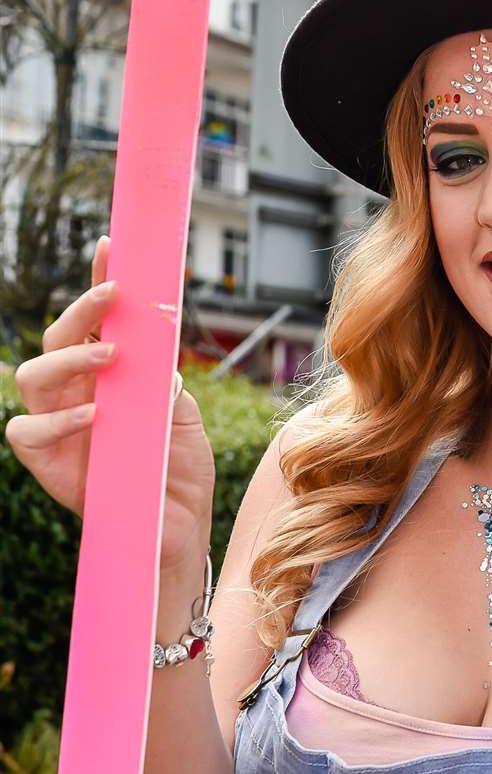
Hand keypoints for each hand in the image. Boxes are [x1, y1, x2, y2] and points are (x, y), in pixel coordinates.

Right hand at [5, 234, 216, 570]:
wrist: (179, 525)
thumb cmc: (179, 467)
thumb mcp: (183, 413)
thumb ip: (165, 377)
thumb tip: (155, 345)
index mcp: (107, 374)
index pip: (96, 320)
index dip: (99, 282)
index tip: (113, 247)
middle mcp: (76, 392)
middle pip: (56, 337)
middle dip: (81, 309)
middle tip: (114, 298)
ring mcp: (56, 425)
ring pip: (32, 375)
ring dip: (68, 356)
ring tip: (108, 356)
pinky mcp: (46, 462)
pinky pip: (25, 432)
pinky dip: (57, 421)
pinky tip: (91, 416)